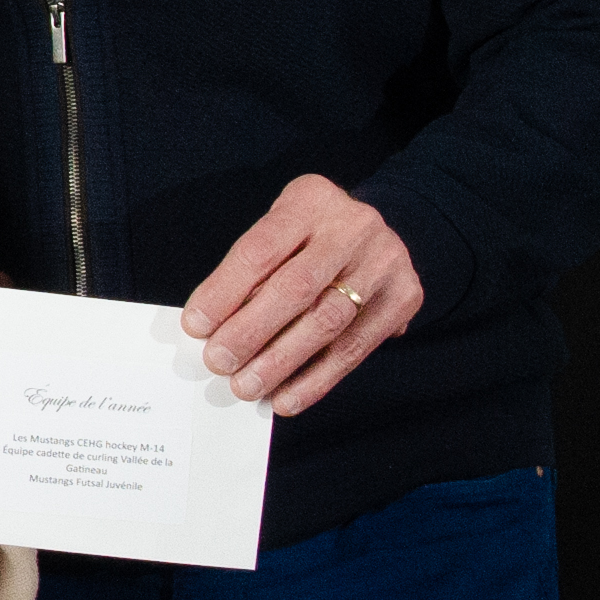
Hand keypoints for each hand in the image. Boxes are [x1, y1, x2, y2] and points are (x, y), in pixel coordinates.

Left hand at [181, 174, 419, 415]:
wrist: (377, 235)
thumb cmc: (309, 239)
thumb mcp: (280, 234)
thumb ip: (250, 272)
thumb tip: (209, 329)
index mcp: (310, 200)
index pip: (260, 249)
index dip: (224, 291)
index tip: (195, 326)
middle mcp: (353, 226)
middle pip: (297, 287)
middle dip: (251, 331)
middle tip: (219, 362)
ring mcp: (384, 262)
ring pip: (328, 322)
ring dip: (281, 362)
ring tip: (246, 386)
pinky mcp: (404, 297)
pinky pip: (355, 348)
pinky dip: (316, 379)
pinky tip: (287, 399)